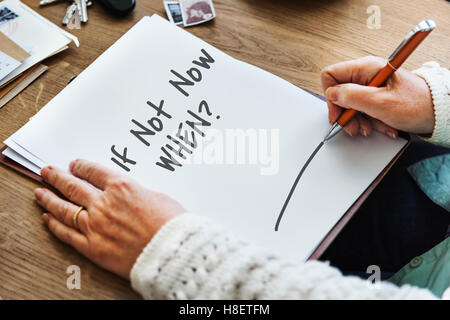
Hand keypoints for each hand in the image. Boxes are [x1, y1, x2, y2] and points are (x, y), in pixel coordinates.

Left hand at [34, 160, 184, 278]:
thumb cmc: (171, 224)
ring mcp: (95, 225)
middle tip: (47, 172)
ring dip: (49, 199)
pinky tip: (47, 218)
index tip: (75, 165)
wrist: (171, 251)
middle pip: (73, 186)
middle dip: (57, 177)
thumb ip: (137, 193)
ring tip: (40, 193)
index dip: (82, 166)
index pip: (94, 171)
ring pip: (64, 209)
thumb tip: (128, 196)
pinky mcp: (92, 247)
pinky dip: (55, 225)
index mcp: (121, 187)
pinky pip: (67, 234)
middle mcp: (103, 203)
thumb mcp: (157, 197)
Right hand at [321, 56, 434, 137]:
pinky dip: (370, 120)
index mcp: (366, 68)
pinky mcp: (376, 95)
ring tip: (371, 127)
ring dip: (359, 120)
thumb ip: (353, 97)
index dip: (331, 96)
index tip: (339, 113)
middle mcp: (366, 74)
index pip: (331, 75)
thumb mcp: (380, 103)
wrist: (438, 112)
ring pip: (351, 104)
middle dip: (346, 113)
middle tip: (355, 126)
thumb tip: (333, 94)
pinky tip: (381, 125)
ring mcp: (371, 85)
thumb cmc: (417, 104)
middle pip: (340, 93)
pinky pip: (363, 109)